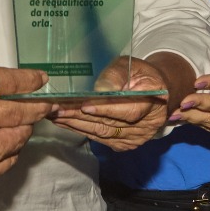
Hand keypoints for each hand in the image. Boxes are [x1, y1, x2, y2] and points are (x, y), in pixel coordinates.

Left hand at [50, 56, 169, 151]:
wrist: (154, 91)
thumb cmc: (139, 74)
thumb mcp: (129, 66)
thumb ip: (115, 77)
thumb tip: (98, 91)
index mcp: (154, 101)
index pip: (129, 111)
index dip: (106, 110)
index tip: (84, 106)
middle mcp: (148, 125)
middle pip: (110, 124)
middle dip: (80, 116)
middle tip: (56, 109)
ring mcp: (136, 138)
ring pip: (102, 133)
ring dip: (76, 125)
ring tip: (55, 115)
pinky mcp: (125, 144)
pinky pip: (100, 138)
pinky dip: (81, 130)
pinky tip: (65, 122)